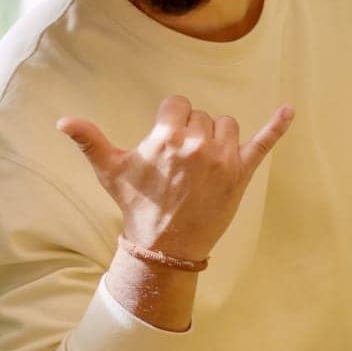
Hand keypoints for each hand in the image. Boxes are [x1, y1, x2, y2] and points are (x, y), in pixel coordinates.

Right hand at [58, 96, 292, 262]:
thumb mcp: (110, 171)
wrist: (165, 245)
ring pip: (227, 125)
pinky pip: (263, 143)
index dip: (170, 121)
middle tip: (179, 162)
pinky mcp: (243, 173)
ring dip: (217, 136)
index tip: (164, 142)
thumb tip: (62, 121)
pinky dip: (278, 126)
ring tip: (202, 161)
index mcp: (167, 137)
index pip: (177, 105)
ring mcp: (224, 158)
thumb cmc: (137, 205)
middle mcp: (198, 144)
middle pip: (201, 116)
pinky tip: (289, 110)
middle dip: (191, 131)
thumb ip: (89, 140)